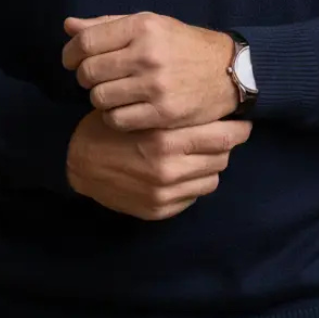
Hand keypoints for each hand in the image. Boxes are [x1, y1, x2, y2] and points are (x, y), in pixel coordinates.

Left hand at [62, 12, 238, 130]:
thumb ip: (107, 25)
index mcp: (142, 27)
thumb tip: (68, 26)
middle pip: (89, 72)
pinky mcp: (163, 113)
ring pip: (99, 98)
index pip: (86, 41)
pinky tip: (124, 108)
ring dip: (99, 98)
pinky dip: (113, 116)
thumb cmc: (181, 45)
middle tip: (95, 78)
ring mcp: (156, 85)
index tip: (71, 60)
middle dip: (84, 77)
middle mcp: (148, 54)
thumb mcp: (149, 24)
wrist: (227, 70)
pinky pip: (117, 120)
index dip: (70, 53)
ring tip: (112, 93)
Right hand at [66, 108, 253, 220]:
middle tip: (218, 135)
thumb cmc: (110, 126)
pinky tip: (182, 171)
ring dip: (209, 165)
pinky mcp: (158, 210)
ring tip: (199, 154)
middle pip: (222, 158)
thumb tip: (214, 107)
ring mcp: (165, 194)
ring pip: (212, 179)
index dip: (238, 129)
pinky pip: (193, 197)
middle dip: (224, 145)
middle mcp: (169, 169)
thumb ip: (174, 111)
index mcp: (166, 139)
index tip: (242, 123)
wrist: (76, 162)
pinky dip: (193, 184)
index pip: (224, 137)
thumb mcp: (140, 110)